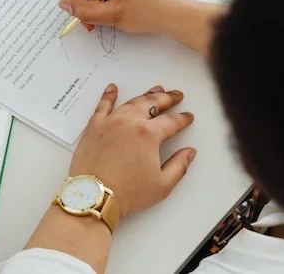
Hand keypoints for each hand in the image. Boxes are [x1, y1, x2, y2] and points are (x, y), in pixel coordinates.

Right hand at [58, 0, 187, 34]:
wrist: (177, 18)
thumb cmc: (151, 12)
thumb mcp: (112, 14)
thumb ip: (84, 10)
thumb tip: (64, 4)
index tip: (79, 5)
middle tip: (89, 17)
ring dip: (97, 1)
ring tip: (102, 18)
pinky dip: (107, 0)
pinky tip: (111, 13)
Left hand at [70, 83, 195, 217]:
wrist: (94, 195)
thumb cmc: (127, 192)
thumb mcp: (161, 185)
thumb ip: (179, 166)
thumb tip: (189, 152)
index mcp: (149, 134)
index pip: (171, 121)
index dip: (183, 119)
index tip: (188, 117)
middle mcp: (130, 122)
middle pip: (153, 104)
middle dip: (167, 98)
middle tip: (176, 95)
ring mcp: (110, 121)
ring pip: (131, 102)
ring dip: (145, 95)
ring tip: (155, 90)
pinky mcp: (94, 126)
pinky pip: (103, 105)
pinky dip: (109, 95)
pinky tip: (113, 88)